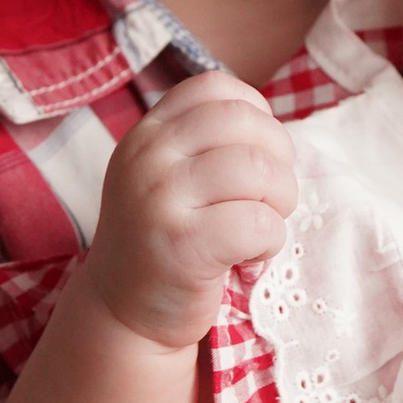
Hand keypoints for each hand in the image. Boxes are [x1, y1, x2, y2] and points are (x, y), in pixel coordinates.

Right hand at [87, 70, 297, 349]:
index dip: (256, 116)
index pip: (216, 88)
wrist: (123, 314)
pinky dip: (270, 241)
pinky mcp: (182, 245)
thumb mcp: (167, 176)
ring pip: (259, 170)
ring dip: (279, 203)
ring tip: (258, 229)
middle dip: (278, 161)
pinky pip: (259, 222)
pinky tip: (249, 257)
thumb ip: (205, 142)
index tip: (255, 156)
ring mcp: (160, 199)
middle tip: (266, 199)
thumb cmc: (165, 240)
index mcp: (147, 133)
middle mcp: (147, 157)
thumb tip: (274, 125)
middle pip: (246, 124)